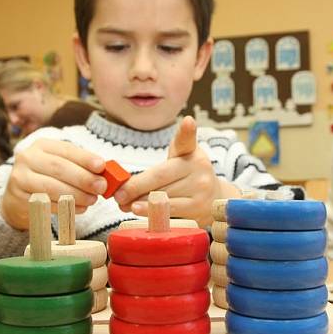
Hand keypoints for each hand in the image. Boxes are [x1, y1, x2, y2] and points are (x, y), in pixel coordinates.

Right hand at [1, 138, 107, 229]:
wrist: (18, 196)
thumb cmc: (48, 176)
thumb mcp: (62, 164)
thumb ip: (81, 165)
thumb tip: (104, 171)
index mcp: (42, 145)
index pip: (66, 150)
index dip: (85, 158)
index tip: (102, 166)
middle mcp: (27, 158)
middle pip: (59, 168)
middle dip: (83, 178)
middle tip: (101, 187)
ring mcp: (19, 178)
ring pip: (51, 187)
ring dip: (76, 195)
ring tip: (92, 200)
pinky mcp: (18, 199)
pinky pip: (46, 204)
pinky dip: (66, 208)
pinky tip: (80, 208)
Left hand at [114, 116, 236, 226]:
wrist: (215, 198)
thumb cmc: (191, 174)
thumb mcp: (186, 155)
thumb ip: (175, 146)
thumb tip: (181, 127)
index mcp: (194, 154)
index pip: (185, 142)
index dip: (187, 131)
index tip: (189, 121)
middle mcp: (200, 170)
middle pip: (160, 177)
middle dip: (135, 186)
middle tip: (118, 193)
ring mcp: (201, 190)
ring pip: (162, 196)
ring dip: (138, 201)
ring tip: (123, 204)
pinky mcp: (198, 209)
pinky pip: (169, 211)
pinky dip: (150, 212)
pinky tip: (138, 210)